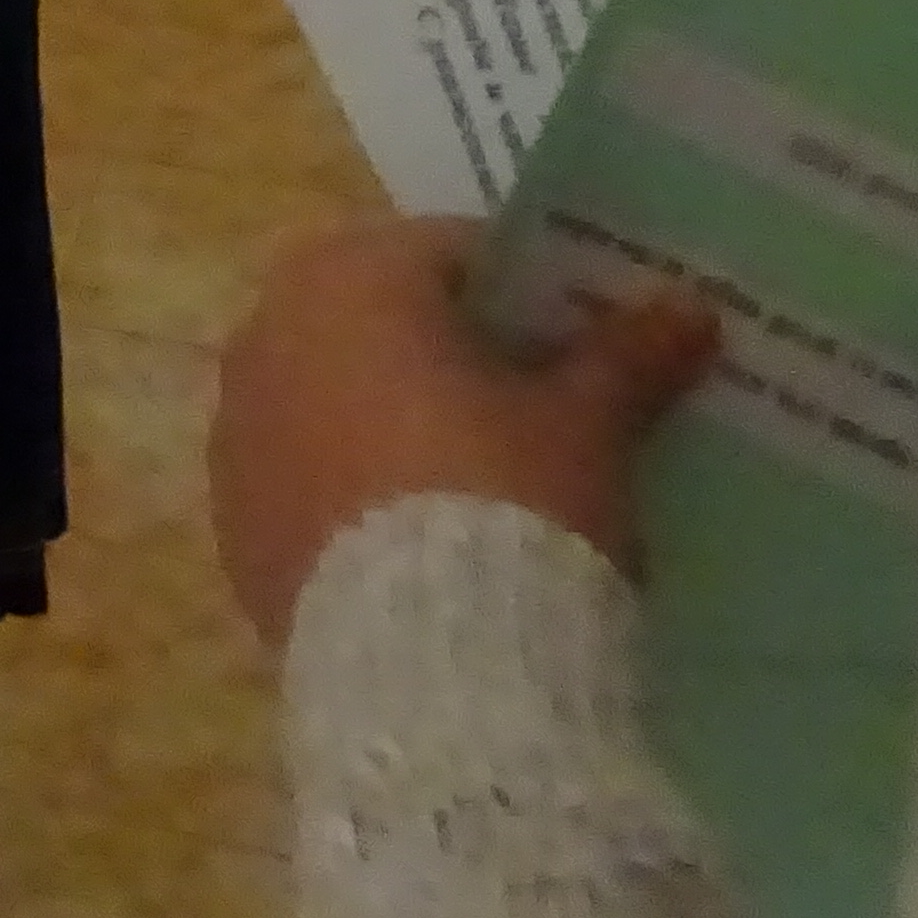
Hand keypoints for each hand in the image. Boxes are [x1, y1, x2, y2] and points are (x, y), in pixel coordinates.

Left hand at [208, 219, 720, 653]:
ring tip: (491, 492)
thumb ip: (629, 354)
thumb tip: (688, 307)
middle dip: (456, 363)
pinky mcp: (230, 525)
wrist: (426, 662)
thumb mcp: (588, 422)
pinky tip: (428, 551)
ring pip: (338, 404)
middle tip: (544, 417)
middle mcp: (265, 333)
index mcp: (345, 276)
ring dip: (399, 430)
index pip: (454, 255)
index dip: (530, 299)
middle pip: (384, 327)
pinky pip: (308, 485)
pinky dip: (359, 499)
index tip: (586, 347)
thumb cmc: (507, 499)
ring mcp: (234, 433)